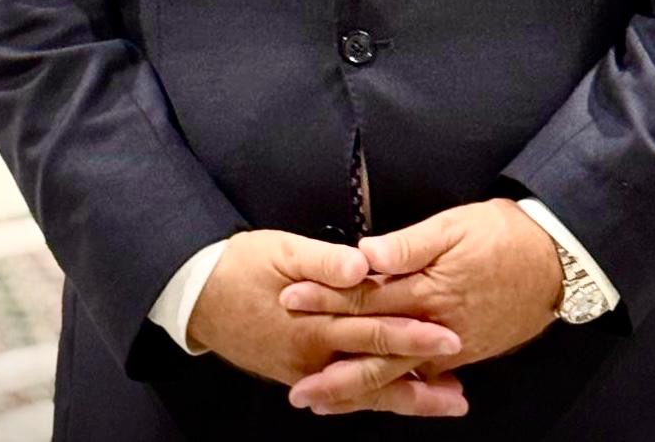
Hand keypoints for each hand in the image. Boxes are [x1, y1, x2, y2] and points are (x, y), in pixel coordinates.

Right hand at [187, 230, 465, 415]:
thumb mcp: (282, 251)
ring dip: (402, 399)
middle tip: (459, 394)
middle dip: (419, 381)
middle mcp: (313, 354)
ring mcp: (303, 370)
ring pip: (361, 391)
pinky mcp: (295, 373)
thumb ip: (325, 261)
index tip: (449, 339)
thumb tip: (361, 267)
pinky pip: (340, 392)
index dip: (413, 335)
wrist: (195, 294)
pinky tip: (389, 399)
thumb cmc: (240, 265)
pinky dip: (368, 398)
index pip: (375, 330)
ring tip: (440, 404)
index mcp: (315, 322)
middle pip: (375, 370)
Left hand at [280, 199, 561, 411]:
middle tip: (298, 392)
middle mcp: (434, 328)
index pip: (364, 298)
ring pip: (397, 375)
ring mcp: (450, 347)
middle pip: (375, 354)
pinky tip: (383, 400)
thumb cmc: (503, 235)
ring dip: (360, 391)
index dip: (325, 299)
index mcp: (425, 290)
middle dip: (334, 373)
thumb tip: (364, 255)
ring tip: (327, 405)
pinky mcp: (465, 353)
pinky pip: (424, 379)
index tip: (290, 301)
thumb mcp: (453, 226)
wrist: (555, 260)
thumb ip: (407, 245)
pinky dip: (399, 392)